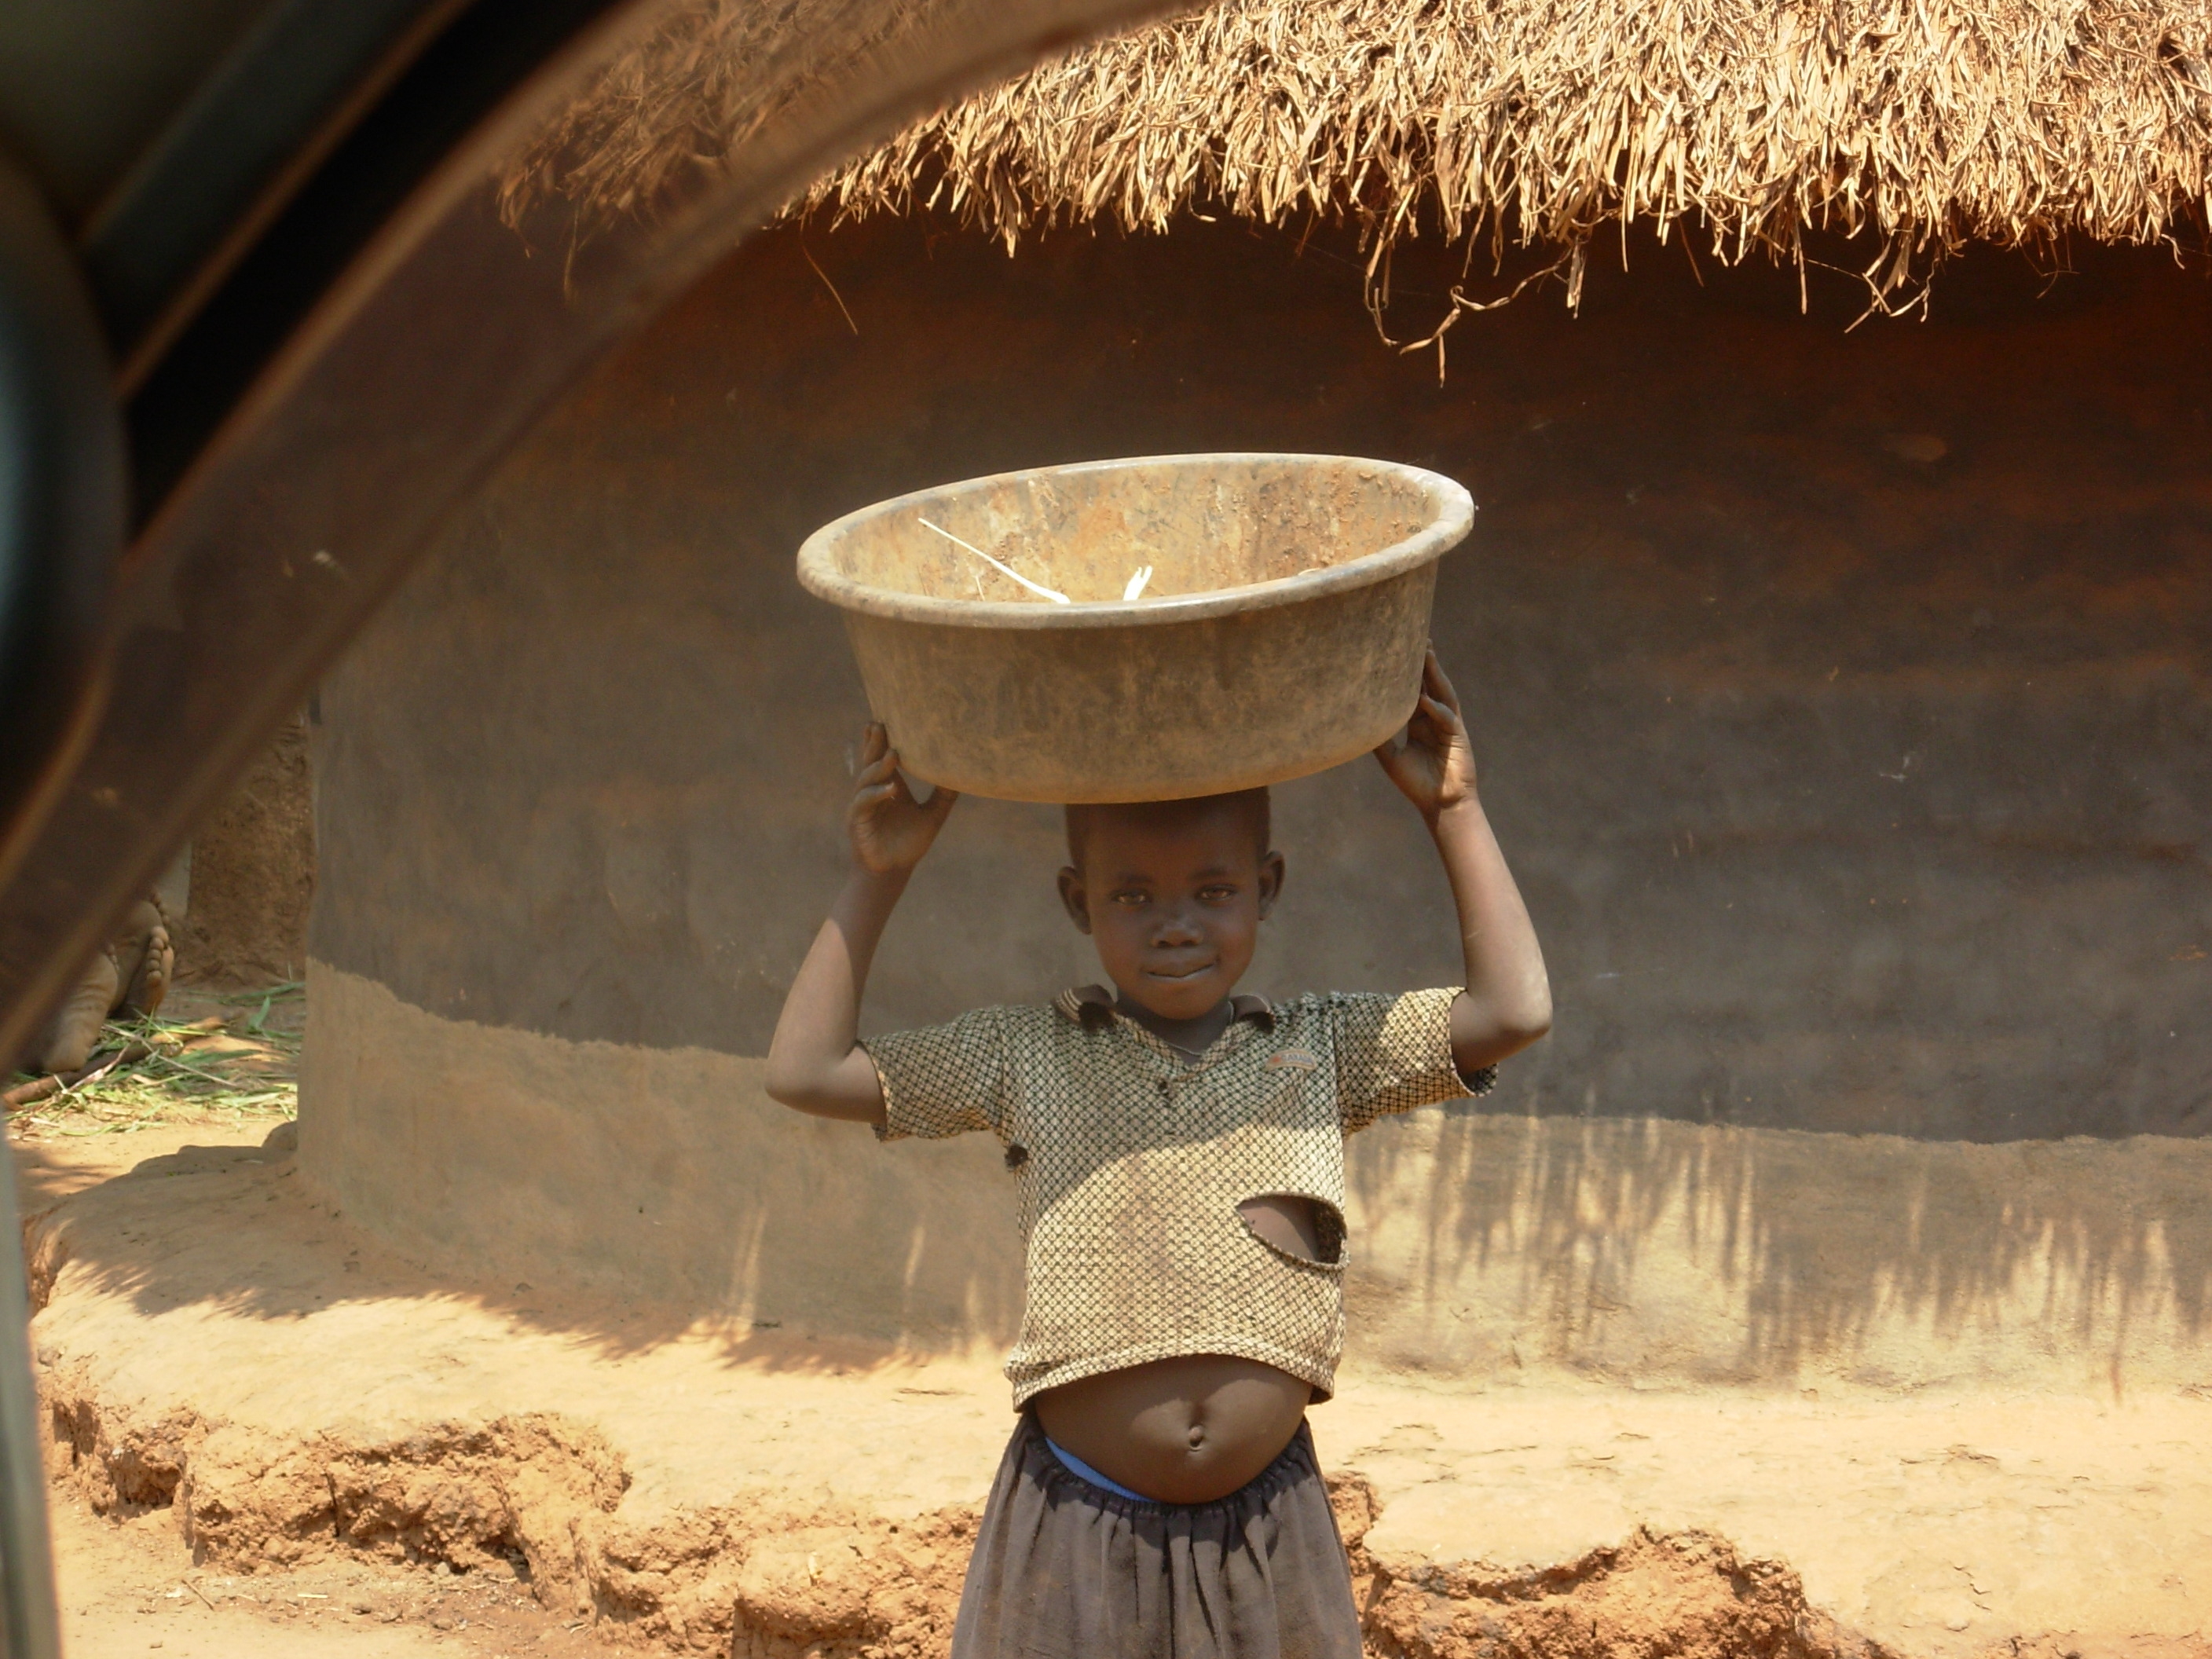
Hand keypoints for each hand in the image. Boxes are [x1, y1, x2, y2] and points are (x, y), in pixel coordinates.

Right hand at [848, 722, 957, 874]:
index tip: (885, 718)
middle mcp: (872, 791)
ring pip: (866, 779)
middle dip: (874, 743)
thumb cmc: (909, 843)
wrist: (893, 871)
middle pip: (871, 762)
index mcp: (888, 786)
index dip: (881, 740)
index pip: (883, 758)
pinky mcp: (857, 821)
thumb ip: (944, 795)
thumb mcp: (932, 815)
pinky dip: (877, 794)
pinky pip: (864, 803)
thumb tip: (964, 776)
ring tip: (893, 754)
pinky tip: (891, 789)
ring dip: (880, 767)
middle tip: (879, 723)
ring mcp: (862, 805)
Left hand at [1374, 649, 1477, 820]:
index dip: (1404, 672)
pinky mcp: (1458, 735)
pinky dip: (1435, 709)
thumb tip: (1359, 721)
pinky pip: (1446, 717)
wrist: (1440, 804)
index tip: (1392, 650)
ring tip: (1426, 651)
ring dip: (1434, 673)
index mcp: (1418, 722)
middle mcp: (1433, 718)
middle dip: (1422, 661)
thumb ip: (1380, 739)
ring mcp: (1447, 724)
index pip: (1411, 690)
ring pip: (1441, 692)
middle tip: (1413, 635)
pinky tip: (1423, 701)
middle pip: (1427, 683)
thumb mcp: (1391, 759)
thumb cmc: (1416, 784)